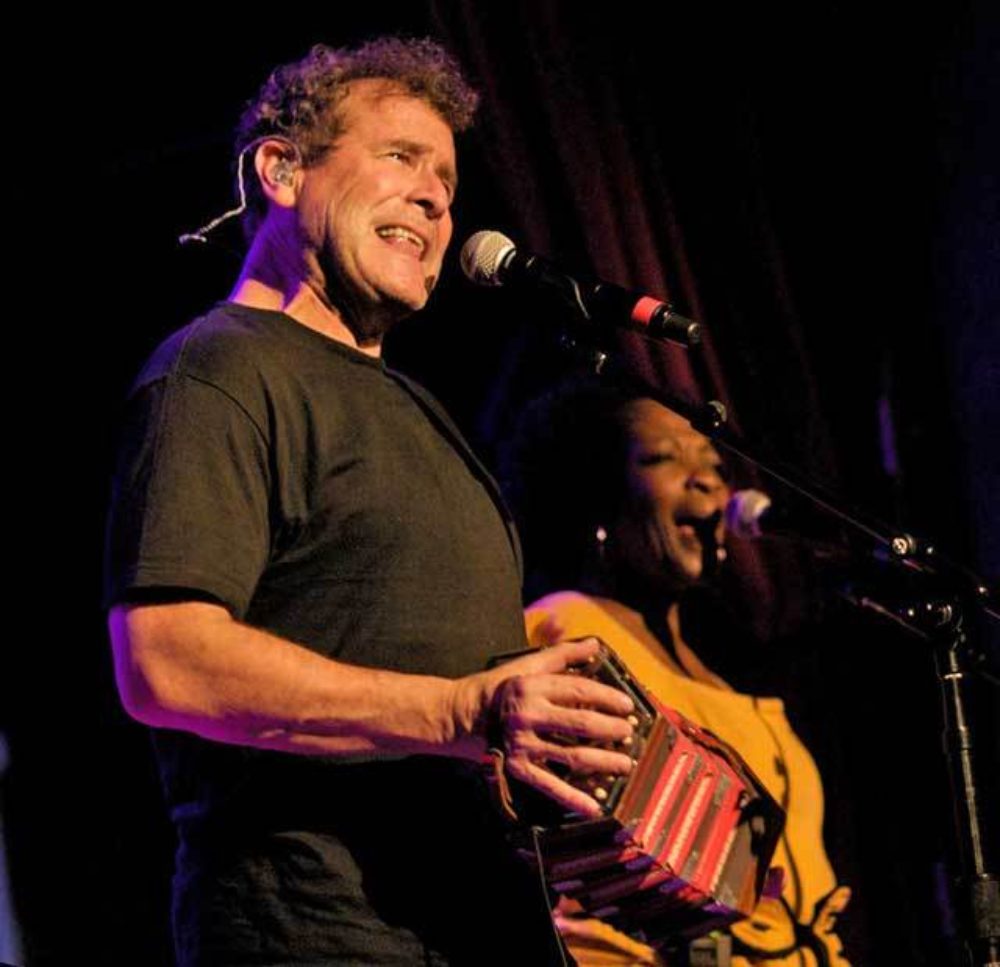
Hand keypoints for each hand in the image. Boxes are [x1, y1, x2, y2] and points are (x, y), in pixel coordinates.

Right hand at [460, 638, 636, 816]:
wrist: (463, 715)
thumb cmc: (501, 687)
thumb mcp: (528, 666)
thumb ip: (562, 654)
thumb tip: (593, 644)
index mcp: (533, 687)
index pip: (579, 690)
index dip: (608, 698)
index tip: (627, 705)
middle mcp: (528, 714)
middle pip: (581, 724)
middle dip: (612, 729)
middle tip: (629, 733)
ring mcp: (523, 743)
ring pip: (572, 755)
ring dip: (603, 761)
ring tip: (624, 763)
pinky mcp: (517, 767)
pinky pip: (549, 785)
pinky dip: (572, 797)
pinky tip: (594, 806)